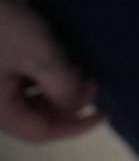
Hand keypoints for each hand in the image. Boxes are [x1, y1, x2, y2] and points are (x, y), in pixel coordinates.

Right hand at [0, 0, 105, 142]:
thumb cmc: (2, 28)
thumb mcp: (40, 56)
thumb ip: (63, 86)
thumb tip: (76, 106)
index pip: (42, 133)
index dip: (77, 127)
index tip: (105, 115)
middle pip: (36, 117)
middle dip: (68, 104)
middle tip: (93, 83)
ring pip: (30, 99)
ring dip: (58, 89)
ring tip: (78, 69)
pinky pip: (21, 83)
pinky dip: (43, 77)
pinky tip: (58, 60)